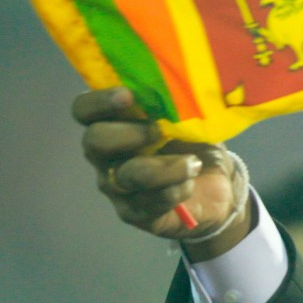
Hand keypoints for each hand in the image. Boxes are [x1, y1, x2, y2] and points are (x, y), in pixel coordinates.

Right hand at [73, 87, 251, 256]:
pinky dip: (176, 191)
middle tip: (158, 132)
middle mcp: (105, 156)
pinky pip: (149, 203)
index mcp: (111, 124)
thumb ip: (173, 104)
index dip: (99, 102)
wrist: (218, 186)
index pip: (84, 110)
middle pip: (94, 142)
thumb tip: (175, 89)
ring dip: (164, 168)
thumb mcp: (189, 118)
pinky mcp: (134, 213)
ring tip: (192, 164)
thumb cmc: (194, 144)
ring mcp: (116, 186)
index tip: (128, 95)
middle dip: (129, 134)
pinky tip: (191, 185)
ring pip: (127, 176)